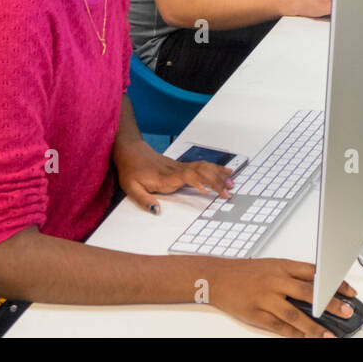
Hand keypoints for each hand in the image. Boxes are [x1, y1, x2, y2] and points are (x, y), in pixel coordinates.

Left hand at [116, 138, 230, 214]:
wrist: (130, 151)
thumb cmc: (131, 170)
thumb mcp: (131, 188)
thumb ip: (144, 200)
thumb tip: (157, 210)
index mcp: (166, 177)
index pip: (187, 176)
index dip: (199, 181)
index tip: (209, 190)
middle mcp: (176, 170)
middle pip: (201, 171)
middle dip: (216, 180)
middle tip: (229, 192)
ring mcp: (180, 166)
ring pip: (204, 167)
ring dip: (218, 174)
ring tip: (232, 182)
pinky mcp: (182, 166)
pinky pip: (202, 166)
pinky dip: (215, 169)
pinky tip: (225, 171)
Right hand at [207, 259, 357, 337]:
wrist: (218, 277)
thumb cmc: (247, 272)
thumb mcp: (274, 266)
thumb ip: (295, 275)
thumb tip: (320, 286)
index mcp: (283, 266)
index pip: (315, 274)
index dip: (334, 282)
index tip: (350, 292)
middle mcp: (276, 281)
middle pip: (308, 293)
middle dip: (330, 303)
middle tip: (346, 311)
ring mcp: (266, 298)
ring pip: (295, 314)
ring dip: (314, 326)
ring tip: (328, 335)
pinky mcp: (256, 314)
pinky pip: (279, 327)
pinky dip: (294, 334)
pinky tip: (306, 339)